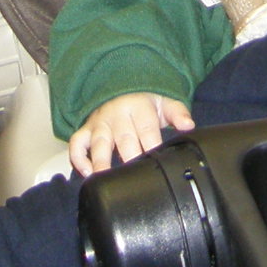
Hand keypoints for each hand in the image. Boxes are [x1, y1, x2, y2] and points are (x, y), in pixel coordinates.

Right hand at [70, 92, 193, 175]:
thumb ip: (178, 114)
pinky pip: (77, 143)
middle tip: (134, 175)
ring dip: (100, 162)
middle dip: (129, 158)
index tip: (156, 161)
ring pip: (98, 143)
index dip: (152, 146)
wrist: (122, 86)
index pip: (147, 130)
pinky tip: (85, 173)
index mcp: (139, 108)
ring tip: (104, 179)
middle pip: (124, 140)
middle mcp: (117, 115)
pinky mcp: (86, 129)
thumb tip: (189, 125)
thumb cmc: (146, 103)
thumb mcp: (164, 103)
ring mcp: (100, 123)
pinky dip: (78, 157)